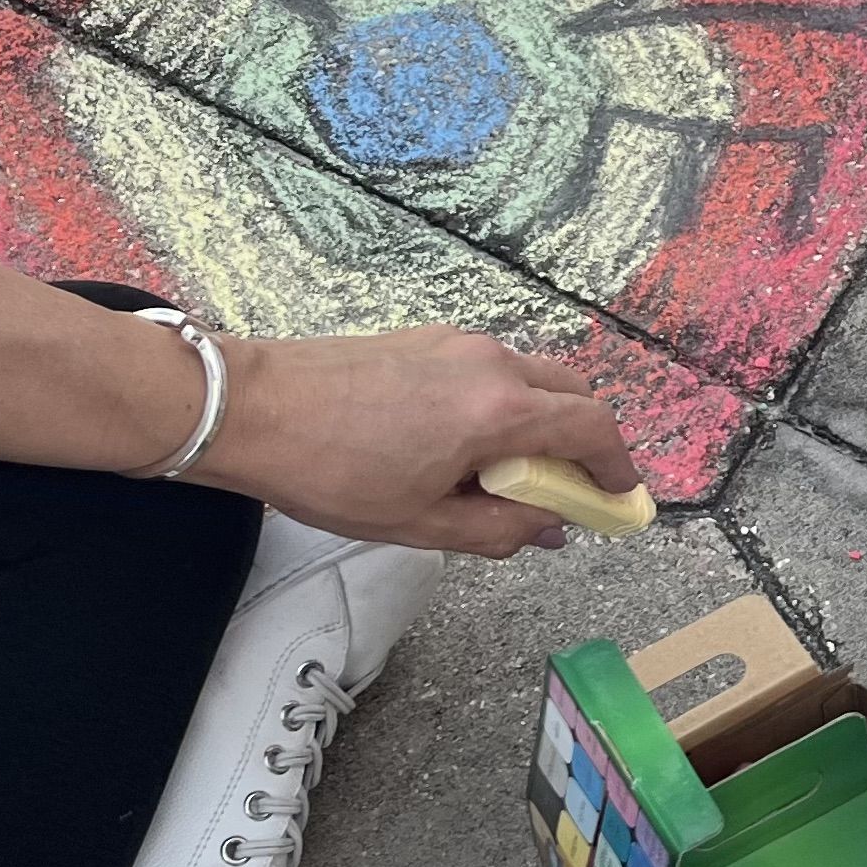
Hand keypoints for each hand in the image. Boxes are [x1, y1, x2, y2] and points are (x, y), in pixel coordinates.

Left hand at [209, 327, 644, 556]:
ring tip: (507, 475)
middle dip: (587, 442)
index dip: (616, 467)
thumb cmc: (330, 471)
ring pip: (533, 377)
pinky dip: (505, 404)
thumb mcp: (422, 524)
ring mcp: (458, 342)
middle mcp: (490, 363)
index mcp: (498, 411)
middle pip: (574, 393)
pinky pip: (493, 368)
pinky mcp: (428, 338)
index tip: (617, 499)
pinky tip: (465, 446)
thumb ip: (501, 529)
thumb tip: (551, 529)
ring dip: (543, 422)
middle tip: (570, 490)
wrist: (250, 408)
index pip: (593, 428)